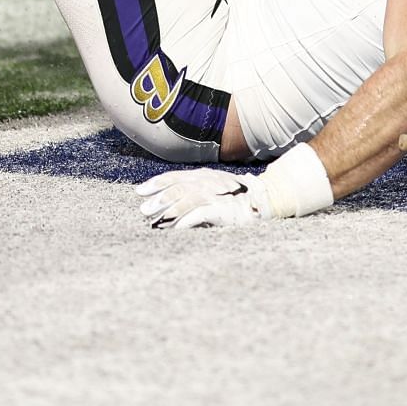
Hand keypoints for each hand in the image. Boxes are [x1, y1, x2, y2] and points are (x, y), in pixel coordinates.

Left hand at [138, 167, 269, 229]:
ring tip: (155, 222)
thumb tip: (170, 210)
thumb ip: (197, 196)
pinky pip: (201, 214)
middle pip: (179, 187)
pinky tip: (175, 229)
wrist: (267, 202)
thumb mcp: (215, 192)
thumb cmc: (239, 200)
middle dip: (159, 198)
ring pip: (187, 200)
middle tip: (143, 209)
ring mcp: (216, 194)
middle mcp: (209, 182)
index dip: (157, 183)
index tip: (140, 190)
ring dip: (169, 211)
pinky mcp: (223, 209)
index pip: (176, 177)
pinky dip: (186, 222)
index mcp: (204, 176)